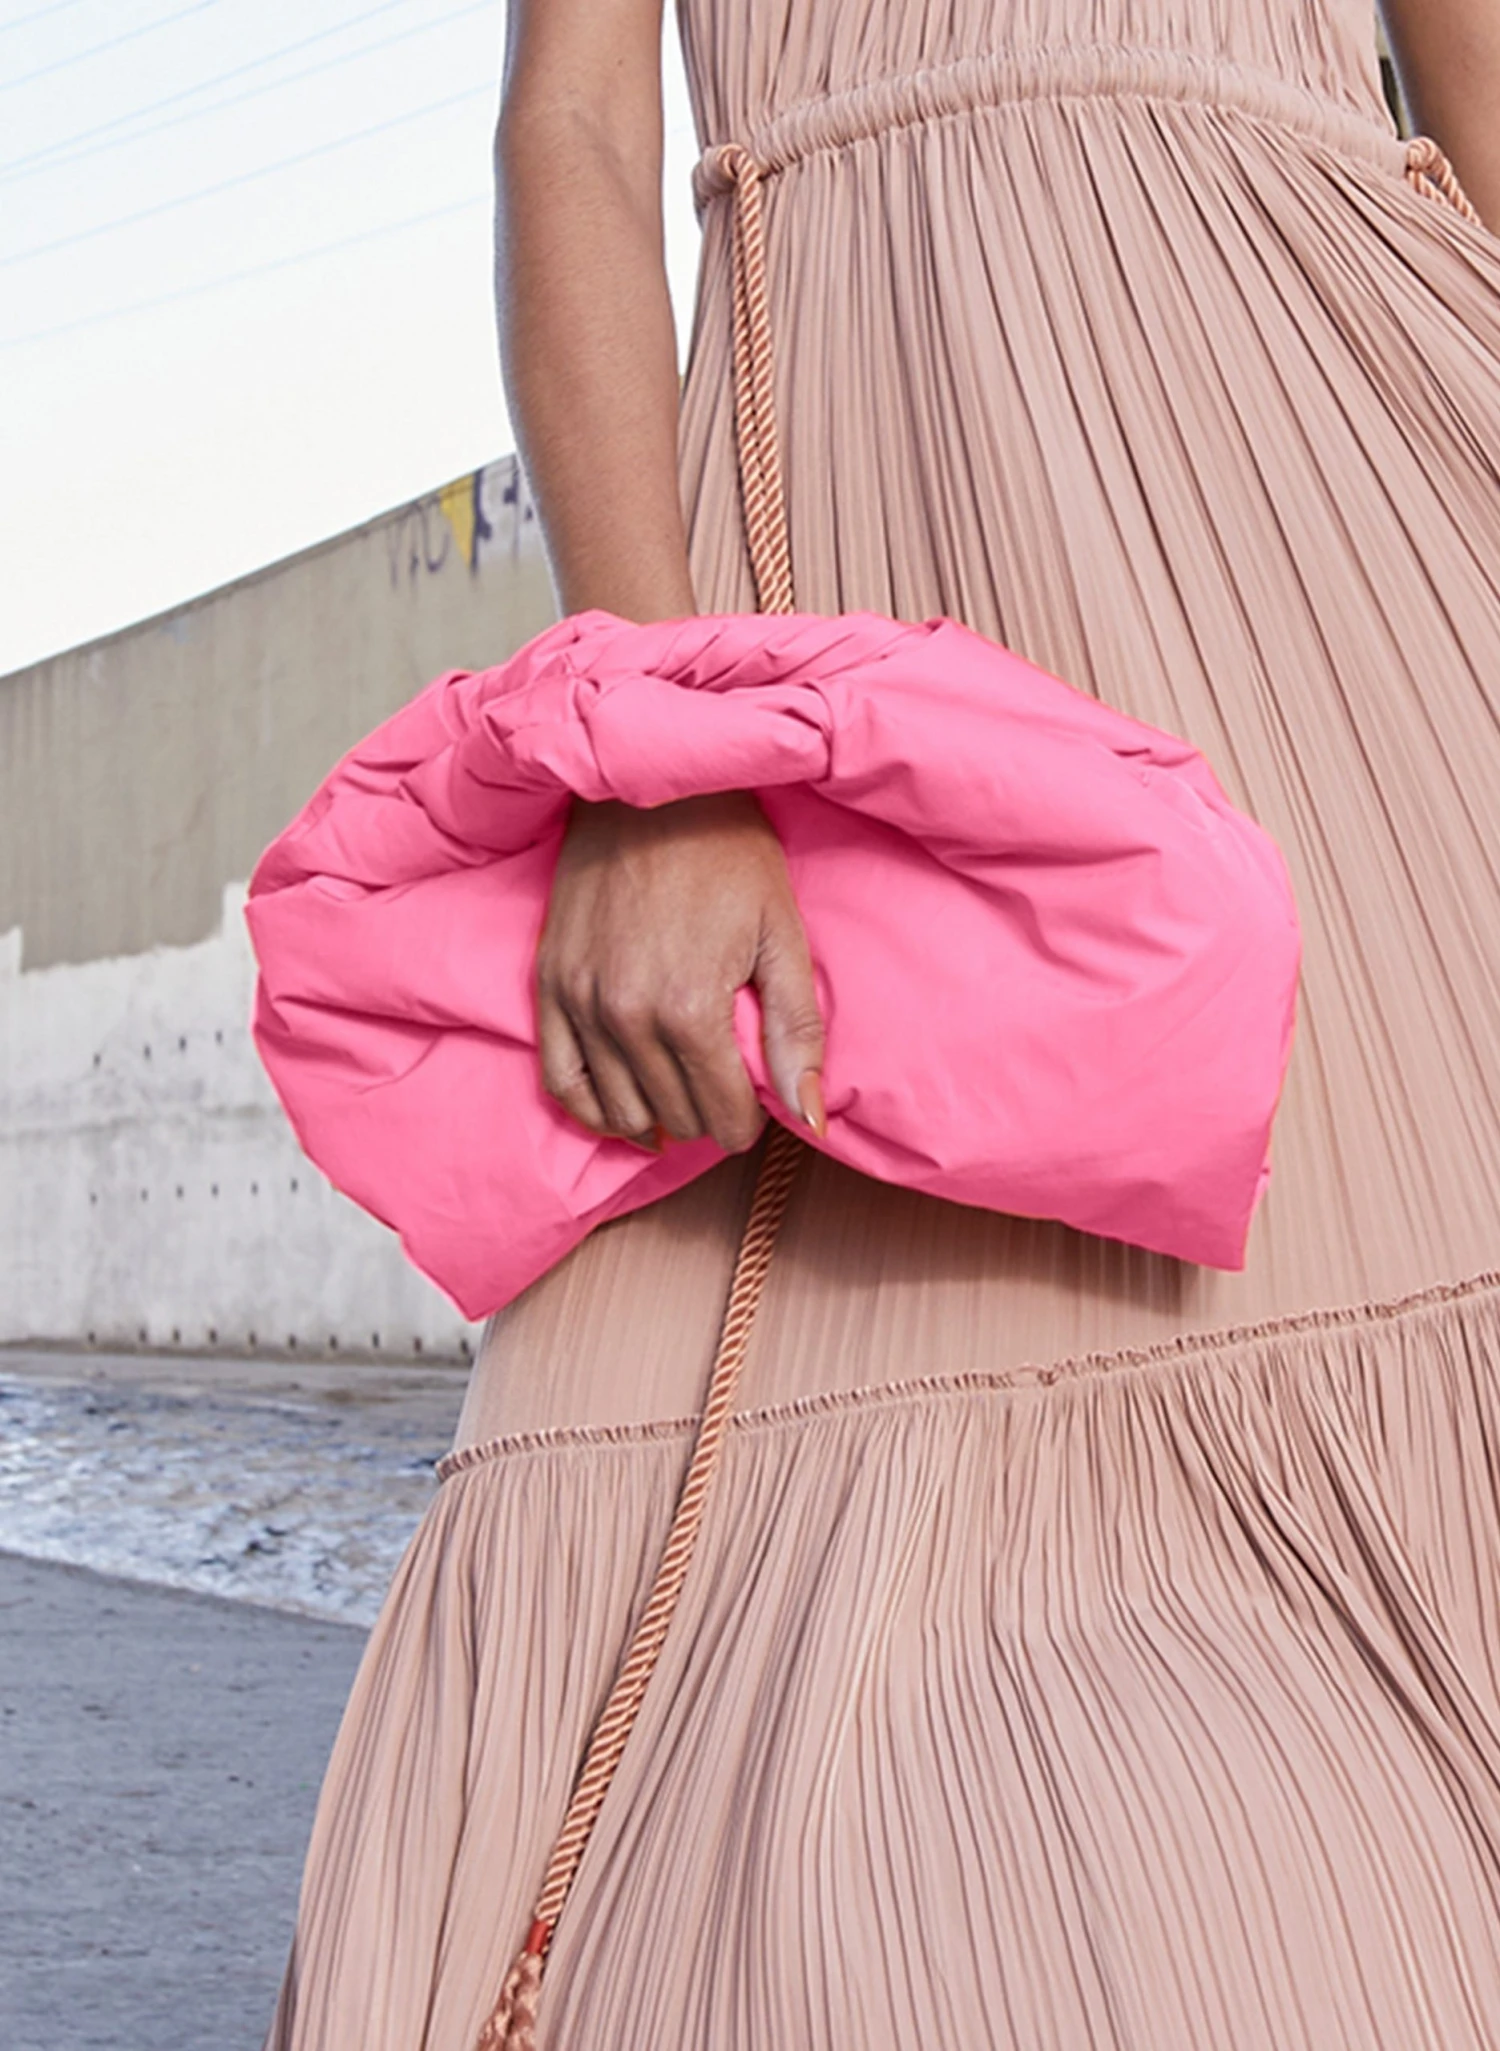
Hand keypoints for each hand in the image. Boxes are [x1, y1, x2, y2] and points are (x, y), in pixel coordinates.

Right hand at [535, 789, 826, 1153]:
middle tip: (726, 1089)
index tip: (758, 1106)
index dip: (748, 1121)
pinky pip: (560, 1079)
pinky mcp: (549, 983)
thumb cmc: (727, 851)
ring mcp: (580, 1002)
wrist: (650, 785)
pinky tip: (623, 1111)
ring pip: (621, 1110)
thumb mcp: (782, 935)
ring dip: (658, 1116)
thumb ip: (795, 1033)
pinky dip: (593, 1108)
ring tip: (682, 1099)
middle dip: (708, 1115)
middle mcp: (627, 1016)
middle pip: (676, 1116)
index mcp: (691, 1009)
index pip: (724, 1114)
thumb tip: (810, 1120)